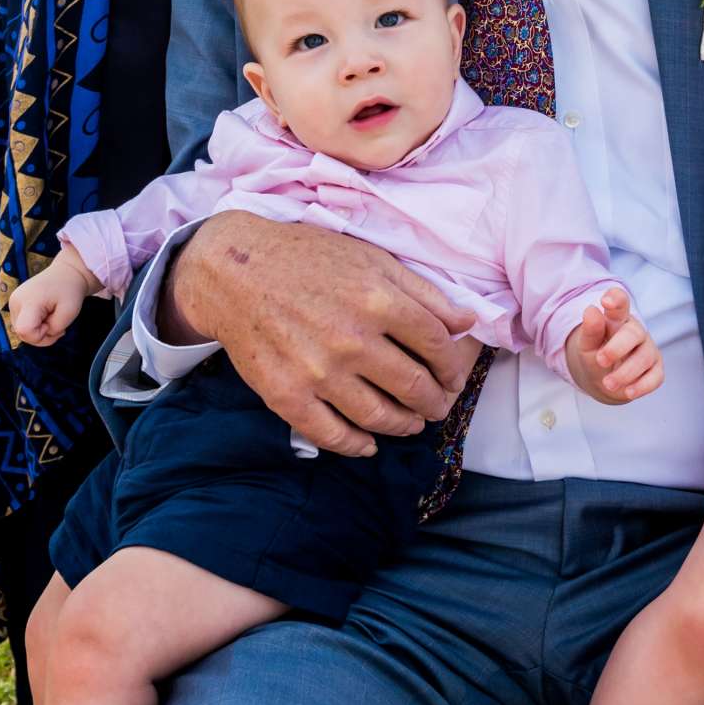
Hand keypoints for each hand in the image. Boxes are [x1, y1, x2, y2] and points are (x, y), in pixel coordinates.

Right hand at [8, 255, 94, 347]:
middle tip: (57, 323)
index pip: (24, 331)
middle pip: (22, 333)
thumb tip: (42, 334)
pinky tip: (45, 316)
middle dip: (41, 335)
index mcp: (29, 301)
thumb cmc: (70, 291)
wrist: (66, 273)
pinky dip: (35, 326)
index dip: (40, 335)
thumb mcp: (69, 313)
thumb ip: (54, 329)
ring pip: (21, 331)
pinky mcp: (15, 304)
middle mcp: (16, 301)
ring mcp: (13, 302)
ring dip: (38, 331)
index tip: (53, 324)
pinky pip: (22, 325)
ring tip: (51, 317)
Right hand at [160, 212, 479, 455]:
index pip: (437, 347)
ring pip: (380, 417)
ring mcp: (319, 372)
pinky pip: (332, 434)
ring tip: (409, 422)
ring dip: (403, 425)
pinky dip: (357, 445)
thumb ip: (423, 292)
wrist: (235, 272)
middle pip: (415, 387)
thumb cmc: (308, 259)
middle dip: (434, 401)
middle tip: (436, 404)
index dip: (453, 366)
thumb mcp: (371, 259)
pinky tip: (368, 443)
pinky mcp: (287, 396)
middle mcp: (352, 340)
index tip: (452, 375)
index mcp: (378, 301)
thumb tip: (468, 321)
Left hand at [565, 286, 664, 403]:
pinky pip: (655, 377)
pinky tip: (628, 391)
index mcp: (616, 319)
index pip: (620, 302)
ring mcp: (648, 350)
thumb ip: (590, 330)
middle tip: (601, 360)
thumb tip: (591, 311)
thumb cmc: (596, 355)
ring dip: (625, 373)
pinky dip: (642, 386)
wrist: (603, 380)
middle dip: (618, 347)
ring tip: (607, 383)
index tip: (606, 302)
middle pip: (634, 333)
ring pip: (644, 357)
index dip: (616, 299)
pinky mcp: (656, 369)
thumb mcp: (586, 344)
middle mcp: (635, 332)